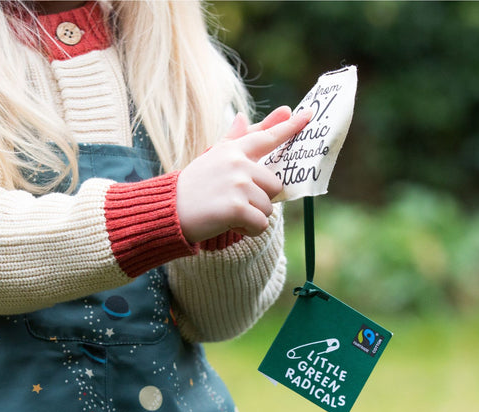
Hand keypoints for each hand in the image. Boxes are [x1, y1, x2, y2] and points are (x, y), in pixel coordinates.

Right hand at [176, 106, 312, 242]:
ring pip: (268, 208)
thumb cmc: (192, 187)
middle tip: (234, 203)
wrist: (168, 211)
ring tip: (228, 214)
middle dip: (260, 200)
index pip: (267, 137)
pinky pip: (261, 224)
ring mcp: (237, 185)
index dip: (290, 126)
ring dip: (253, 217)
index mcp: (234, 150)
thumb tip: (241, 117)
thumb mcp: (212, 159)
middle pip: (274, 186)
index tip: (309, 114)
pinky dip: (250, 231)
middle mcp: (238, 163)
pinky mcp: (235, 208)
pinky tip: (231, 225)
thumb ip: (234, 142)